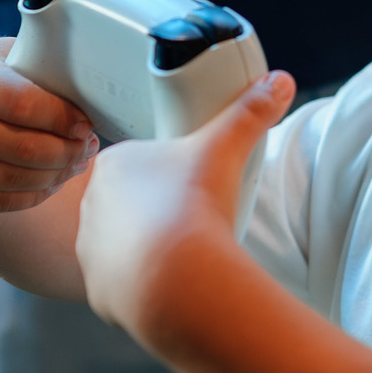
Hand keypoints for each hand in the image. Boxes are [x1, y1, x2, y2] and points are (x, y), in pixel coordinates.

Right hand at [0, 38, 98, 212]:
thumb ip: (27, 64)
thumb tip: (84, 82)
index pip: (26, 105)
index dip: (64, 119)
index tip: (86, 123)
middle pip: (26, 149)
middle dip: (68, 151)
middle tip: (89, 147)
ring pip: (15, 178)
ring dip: (56, 176)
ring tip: (76, 163)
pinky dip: (33, 195)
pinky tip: (50, 182)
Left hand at [76, 69, 294, 338]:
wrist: (178, 282)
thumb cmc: (192, 209)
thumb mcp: (226, 148)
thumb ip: (250, 113)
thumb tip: (279, 82)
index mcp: (113, 165)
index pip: (135, 161)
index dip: (164, 170)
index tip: (189, 182)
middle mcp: (91, 206)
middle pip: (126, 202)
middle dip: (155, 209)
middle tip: (192, 217)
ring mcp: (91, 250)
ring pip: (120, 243)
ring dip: (146, 247)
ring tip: (184, 253)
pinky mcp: (98, 290)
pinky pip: (119, 283)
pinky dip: (142, 284)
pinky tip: (170, 283)